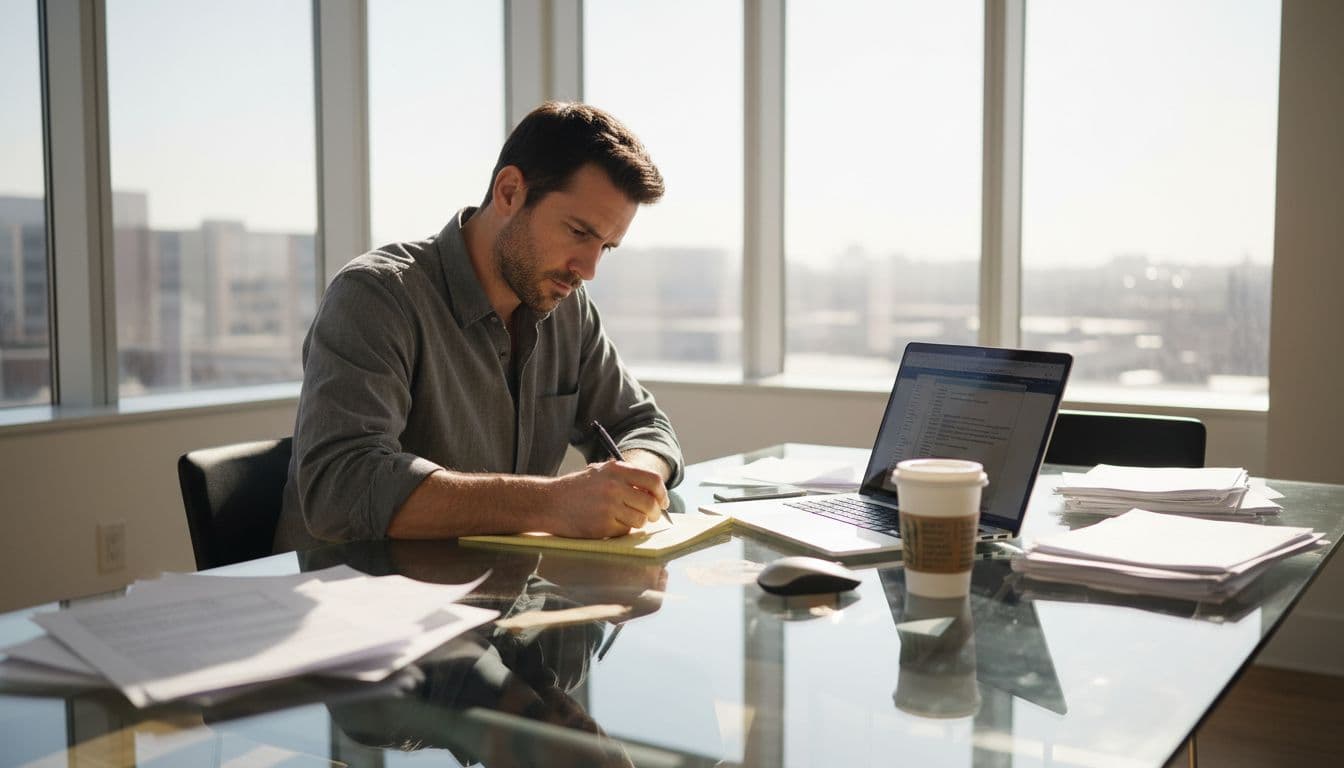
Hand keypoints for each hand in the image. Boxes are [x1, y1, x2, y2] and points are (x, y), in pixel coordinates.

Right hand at [542, 461, 669, 537]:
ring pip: (640, 520)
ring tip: (625, 518)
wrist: (549, 502)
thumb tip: (653, 492)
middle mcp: (614, 487)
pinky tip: (608, 523)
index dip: (662, 493)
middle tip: (652, 516)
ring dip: (637, 522)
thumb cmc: (576, 488)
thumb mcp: (600, 472)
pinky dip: (621, 529)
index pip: (653, 480)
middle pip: (650, 503)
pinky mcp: (602, 526)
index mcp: (616, 470)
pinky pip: (624, 530)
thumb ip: (625, 477)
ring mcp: (608, 507)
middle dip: (654, 513)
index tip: (663, 501)